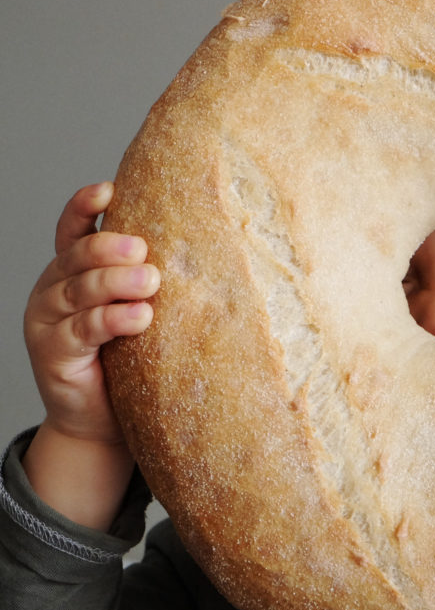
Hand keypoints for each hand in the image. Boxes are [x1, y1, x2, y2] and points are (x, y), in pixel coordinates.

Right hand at [21, 182, 158, 528]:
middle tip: (144, 248)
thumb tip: (210, 248)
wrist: (103, 421)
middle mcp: (54, 290)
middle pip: (77, 256)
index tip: (110, 189)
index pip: (72, 229)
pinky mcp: (54, 355)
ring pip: (79, 290)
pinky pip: (83, 331)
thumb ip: (152, 282)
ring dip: (114, 282)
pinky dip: (111, 320)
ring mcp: (48, 322)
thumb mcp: (139, 311)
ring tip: (150, 280)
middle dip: (110, 248)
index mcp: (73, 271)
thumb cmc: (130, 360)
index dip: (85, 208)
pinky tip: (139, 317)